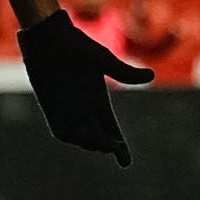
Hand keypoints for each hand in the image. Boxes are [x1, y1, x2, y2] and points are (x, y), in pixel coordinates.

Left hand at [17, 9, 153, 167]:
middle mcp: (84, 108)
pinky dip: (68, 136)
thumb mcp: (103, 60)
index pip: (112, 129)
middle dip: (106, 145)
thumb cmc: (76, 44)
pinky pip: (60, 130)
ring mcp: (67, 109)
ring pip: (81, 136)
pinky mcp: (50, 107)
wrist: (48, 37)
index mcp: (99, 99)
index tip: (125, 163)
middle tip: (111, 145)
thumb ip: (124, 73)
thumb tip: (151, 75)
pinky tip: (75, 136)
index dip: (119, 147)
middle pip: (98, 136)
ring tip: (97, 141)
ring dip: (89, 143)